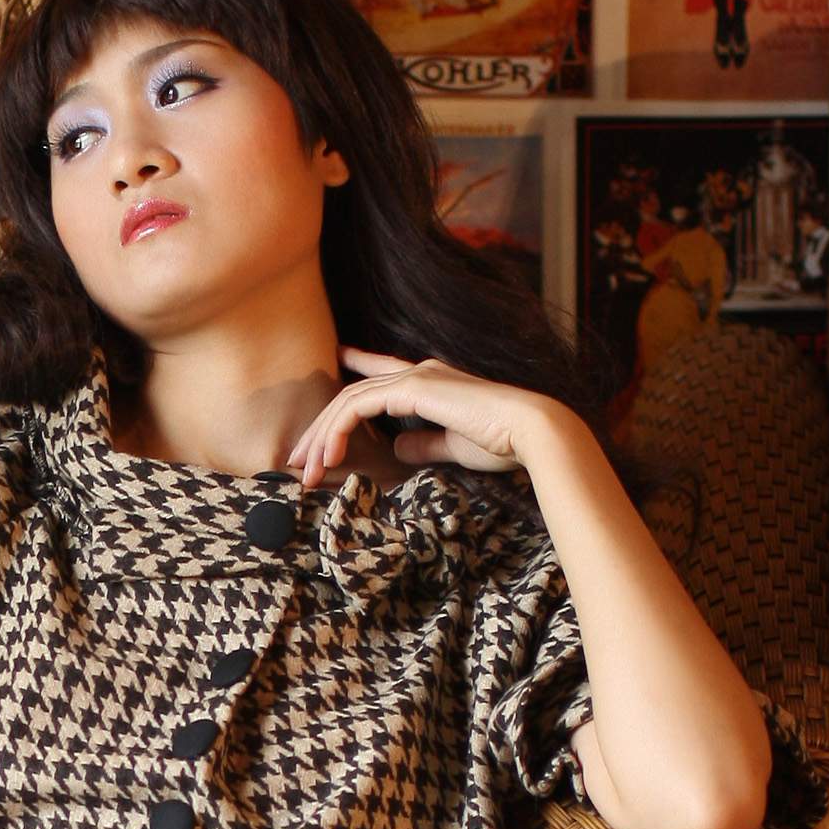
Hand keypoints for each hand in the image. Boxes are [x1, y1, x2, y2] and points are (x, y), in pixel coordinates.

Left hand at [285, 349, 561, 490]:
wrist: (530, 433)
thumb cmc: (504, 442)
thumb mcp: (454, 447)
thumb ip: (425, 444)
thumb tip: (399, 449)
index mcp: (434, 381)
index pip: (384, 371)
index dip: (359, 361)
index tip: (338, 358)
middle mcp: (421, 372)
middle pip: (353, 394)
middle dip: (322, 428)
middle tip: (298, 460)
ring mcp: (415, 377)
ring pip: (347, 400)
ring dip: (322, 437)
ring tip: (305, 470)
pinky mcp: (412, 388)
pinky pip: (356, 406)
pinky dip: (337, 432)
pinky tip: (328, 458)